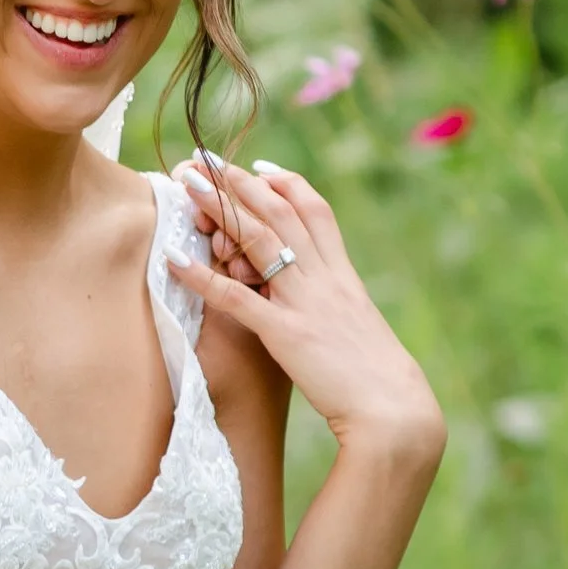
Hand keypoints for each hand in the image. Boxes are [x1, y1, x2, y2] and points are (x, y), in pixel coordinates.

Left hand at [175, 157, 443, 463]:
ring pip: (258, 240)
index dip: (285, 183)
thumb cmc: (375, 377)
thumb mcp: (357, 328)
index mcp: (343, 274)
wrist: (393, 408)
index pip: (315, 211)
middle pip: (279, 213)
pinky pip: (236, 298)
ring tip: (186, 183)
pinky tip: (174, 258)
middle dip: (240, 182)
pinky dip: (202, 276)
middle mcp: (324, 278)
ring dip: (219, 207)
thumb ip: (335, 305)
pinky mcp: (285, 333)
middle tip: (204, 160)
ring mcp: (304, 302)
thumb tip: (317, 302)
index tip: (258, 167)